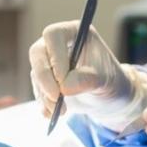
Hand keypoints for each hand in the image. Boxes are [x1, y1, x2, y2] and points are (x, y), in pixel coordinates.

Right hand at [28, 20, 146, 130]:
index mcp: (73, 32)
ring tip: (62, 111)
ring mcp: (48, 63)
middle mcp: (57, 44)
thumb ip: (87, 79)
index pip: (53, 36)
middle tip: (56, 98)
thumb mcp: (105, 79)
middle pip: (37, 53)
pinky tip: (53, 114)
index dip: (55, 56)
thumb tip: (64, 87)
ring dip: (46, 95)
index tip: (62, 80)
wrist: (108, 98)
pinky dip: (43, 104)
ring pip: (36, 75)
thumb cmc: (111, 81)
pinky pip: (37, 91)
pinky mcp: (44, 81)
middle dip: (44, 78)